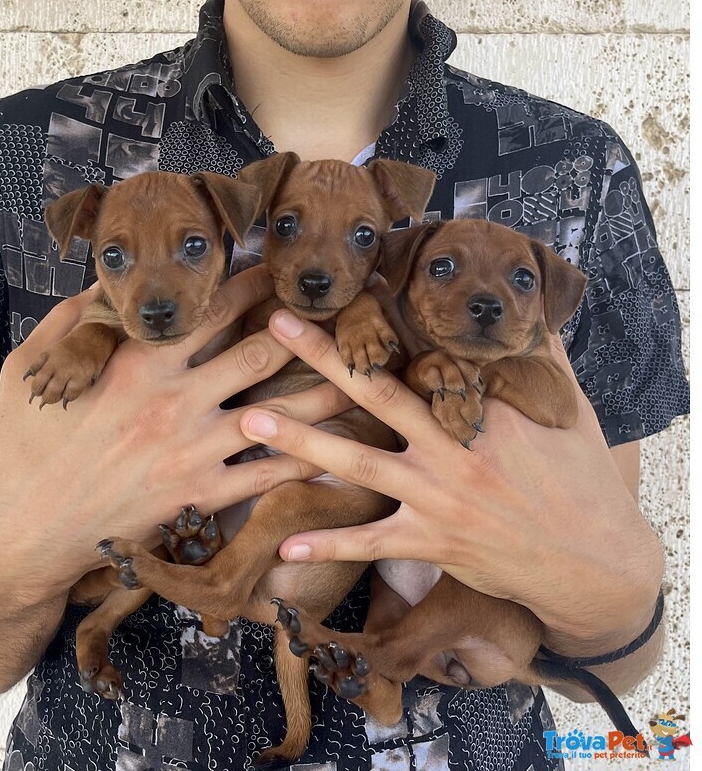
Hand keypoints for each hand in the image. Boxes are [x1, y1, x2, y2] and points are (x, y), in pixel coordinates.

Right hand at [0, 267, 352, 600]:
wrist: (20, 529)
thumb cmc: (22, 443)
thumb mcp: (32, 364)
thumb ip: (73, 318)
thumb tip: (106, 282)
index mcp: (137, 361)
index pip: (209, 309)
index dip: (251, 283)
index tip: (279, 267)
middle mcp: (175, 400)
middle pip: (257, 352)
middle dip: (302, 327)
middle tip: (339, 309)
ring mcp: (193, 450)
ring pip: (278, 413)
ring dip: (325, 392)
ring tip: (364, 376)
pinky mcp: (199, 495)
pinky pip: (265, 474)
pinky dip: (304, 461)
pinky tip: (336, 450)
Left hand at [240, 310, 663, 653]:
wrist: (595, 561)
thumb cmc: (582, 479)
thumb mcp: (570, 407)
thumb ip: (543, 356)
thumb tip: (531, 307)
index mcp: (486, 407)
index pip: (427, 353)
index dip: (384, 320)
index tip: (346, 288)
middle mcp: (454, 447)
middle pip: (379, 392)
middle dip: (325, 357)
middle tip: (277, 325)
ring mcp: (439, 496)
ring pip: (359, 463)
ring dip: (302, 441)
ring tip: (253, 421)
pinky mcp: (433, 541)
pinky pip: (370, 544)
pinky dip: (329, 545)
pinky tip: (286, 546)